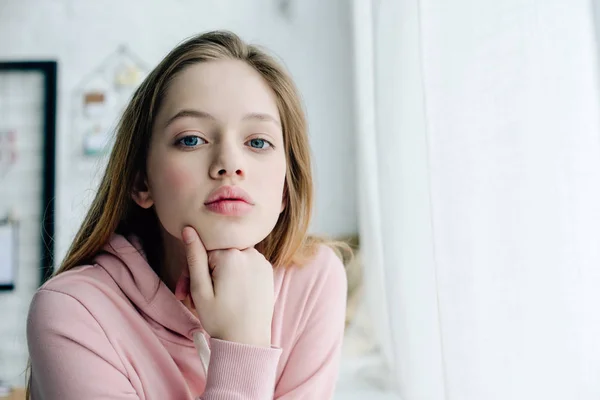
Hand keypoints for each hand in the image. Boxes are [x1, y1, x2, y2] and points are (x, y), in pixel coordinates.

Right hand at [181, 226, 274, 346]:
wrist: (248, 340)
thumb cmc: (221, 318)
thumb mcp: (200, 289)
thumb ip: (194, 257)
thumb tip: (189, 229)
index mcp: (231, 255)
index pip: (203, 251)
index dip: (191, 271)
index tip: (184, 291)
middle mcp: (249, 252)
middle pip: (217, 256)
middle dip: (203, 275)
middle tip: (191, 299)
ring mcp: (260, 260)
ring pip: (231, 260)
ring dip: (219, 275)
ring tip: (211, 300)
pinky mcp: (267, 270)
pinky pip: (245, 265)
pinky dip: (235, 276)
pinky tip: (229, 295)